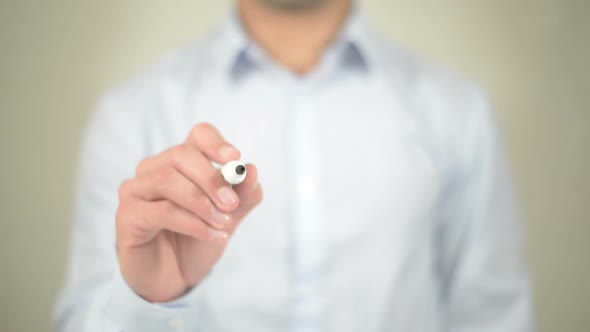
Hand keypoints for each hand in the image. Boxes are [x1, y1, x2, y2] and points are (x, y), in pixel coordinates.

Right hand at [115, 123, 262, 301]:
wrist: (175, 278)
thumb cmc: (197, 240)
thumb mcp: (228, 218)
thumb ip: (242, 196)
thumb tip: (252, 170)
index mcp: (182, 162)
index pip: (198, 135)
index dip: (215, 142)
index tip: (235, 158)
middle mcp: (154, 169)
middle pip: (181, 154)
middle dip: (211, 179)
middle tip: (231, 204)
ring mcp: (136, 190)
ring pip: (166, 179)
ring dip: (201, 202)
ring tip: (223, 224)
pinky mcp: (127, 215)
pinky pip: (160, 210)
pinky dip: (192, 223)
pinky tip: (211, 235)